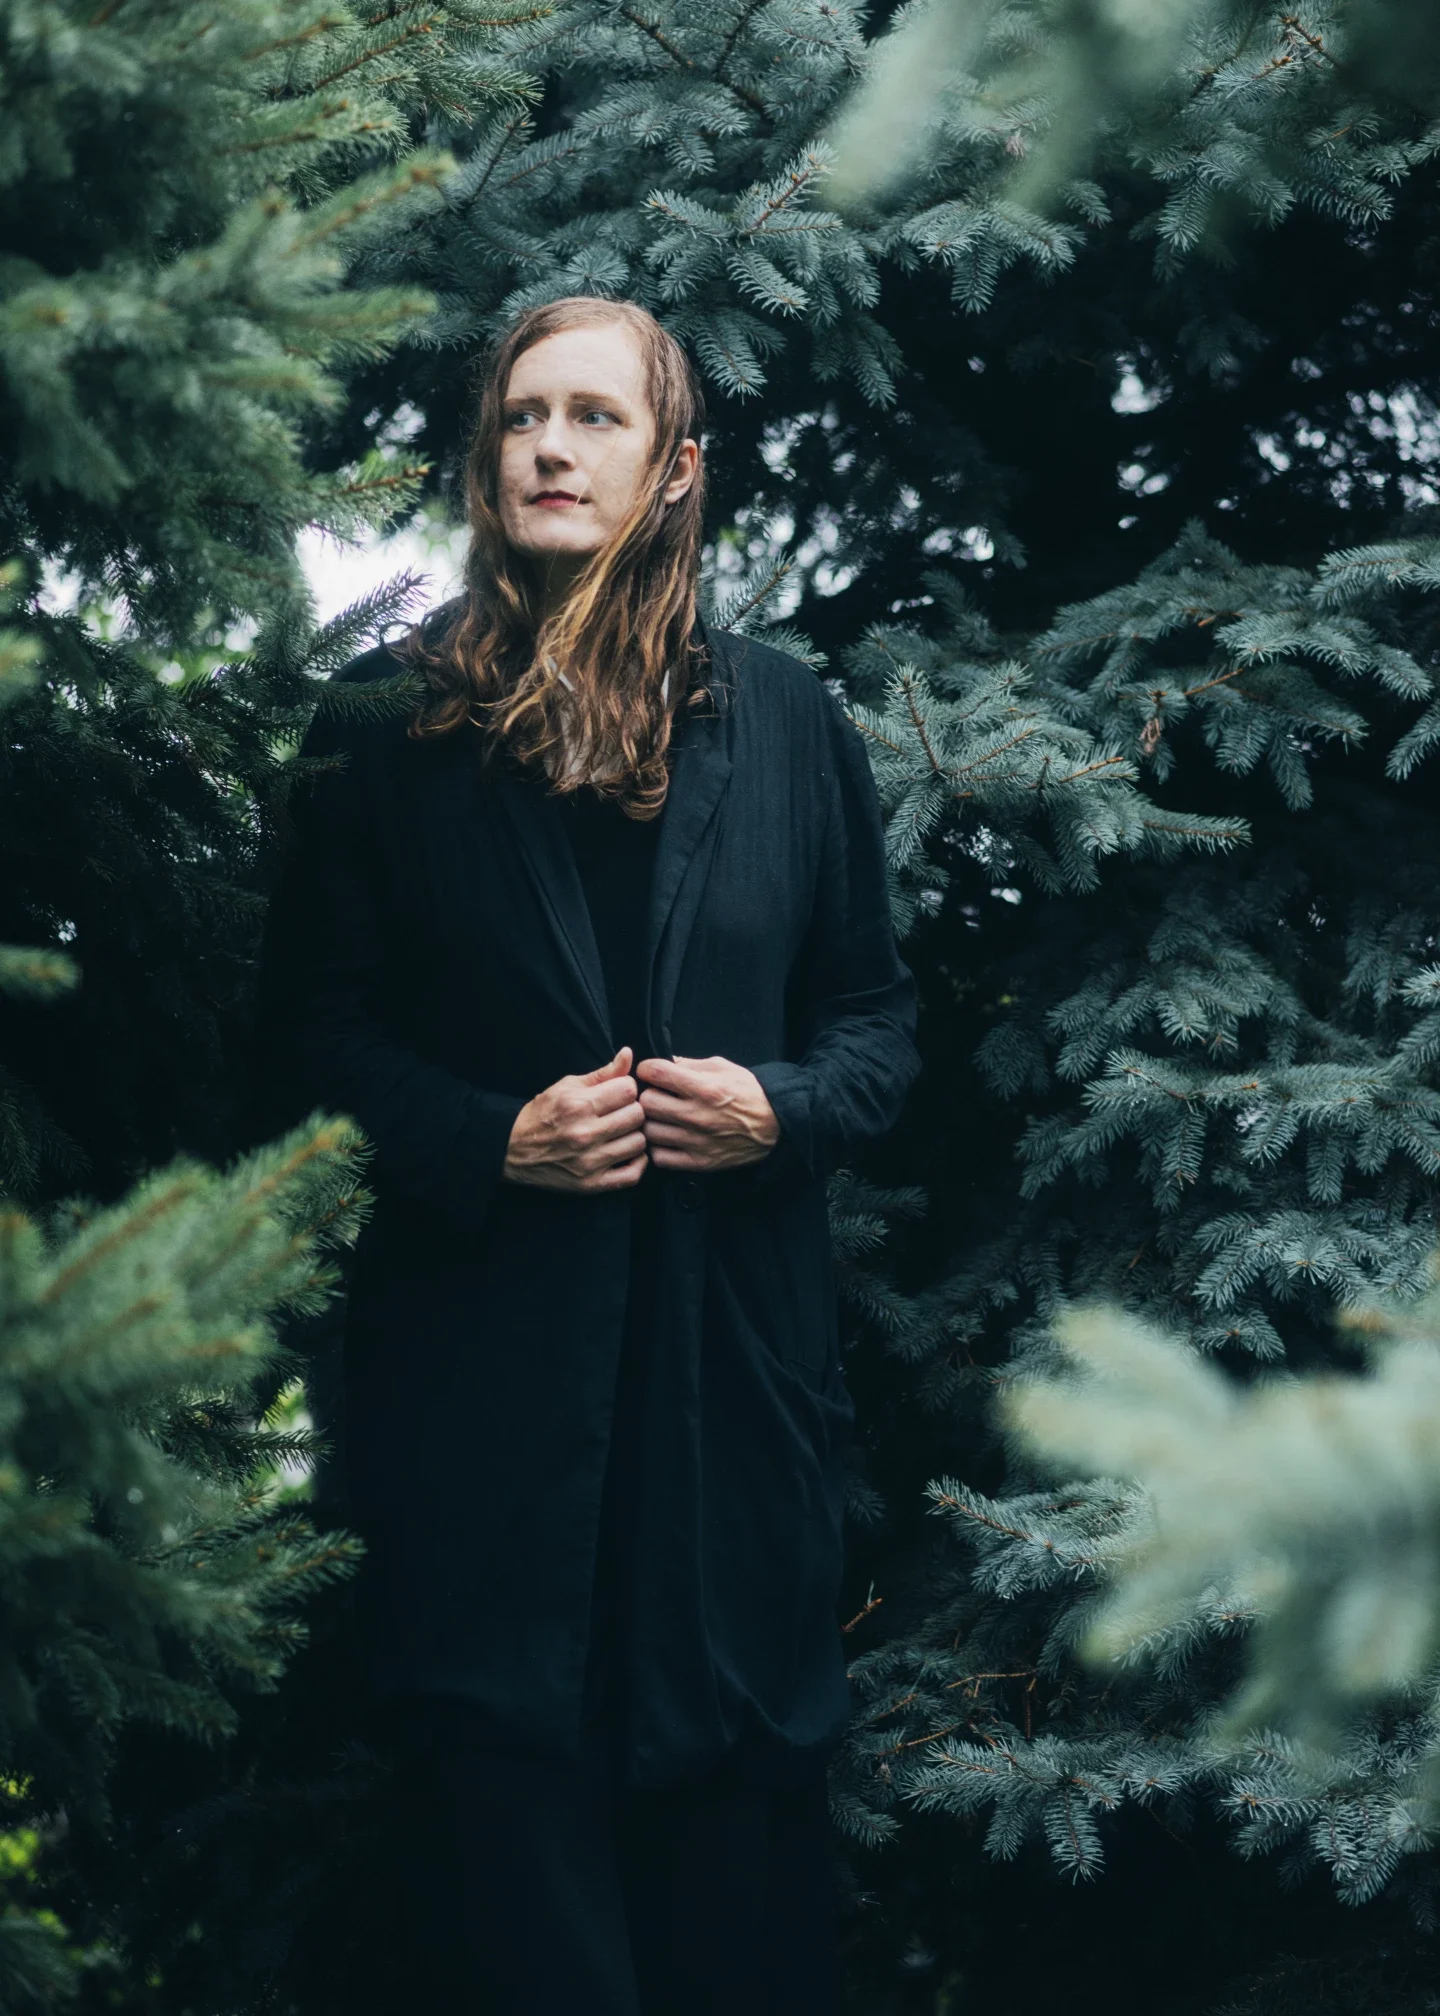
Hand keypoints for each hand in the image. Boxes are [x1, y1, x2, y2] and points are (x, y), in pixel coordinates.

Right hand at [504, 1048, 647, 1191]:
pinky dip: (637, 1163)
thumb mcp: (566, 1086)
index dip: (626, 1088)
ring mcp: (589, 1162)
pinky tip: (627, 1152)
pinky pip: (632, 1175)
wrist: (512, 1150)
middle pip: (637, 1115)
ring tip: (620, 1132)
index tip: (617, 1093)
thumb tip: (628, 1054)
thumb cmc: (542, 1114)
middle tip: (620, 1112)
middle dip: (632, 1110)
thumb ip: (602, 1073)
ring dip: (634, 1135)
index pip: (628, 1089)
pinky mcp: (591, 1184)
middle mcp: (584, 1134)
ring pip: (639, 1143)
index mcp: (578, 1105)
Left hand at [635, 1054, 779, 1171]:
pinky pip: (660, 1157)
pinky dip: (659, 1148)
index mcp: (704, 1088)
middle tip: (656, 1095)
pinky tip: (668, 1138)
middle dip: (647, 1095)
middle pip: (647, 1103)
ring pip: (650, 1131)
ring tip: (661, 1117)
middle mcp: (698, 1115)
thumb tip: (663, 1062)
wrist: (776, 1125)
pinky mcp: (699, 1162)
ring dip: (652, 1122)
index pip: (655, 1073)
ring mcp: (697, 1141)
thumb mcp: (723, 1067)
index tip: (650, 1072)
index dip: (647, 1069)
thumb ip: (690, 1064)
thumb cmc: (749, 1093)